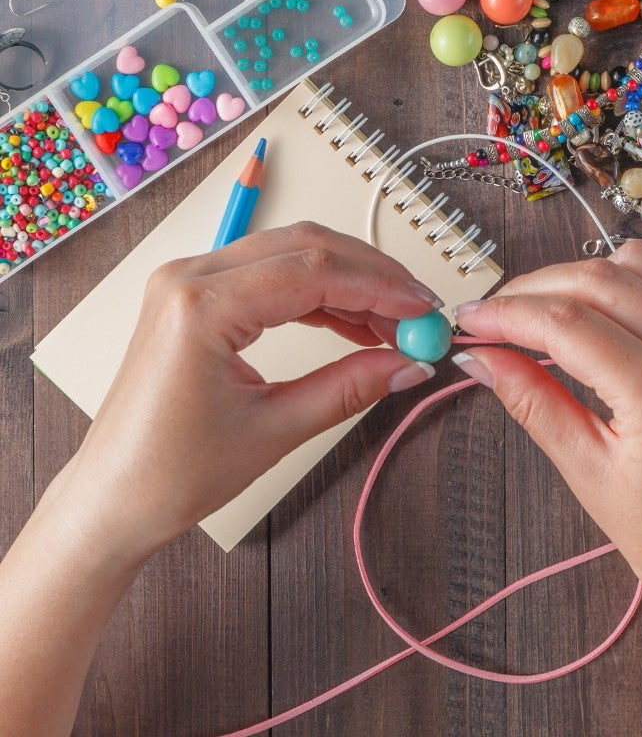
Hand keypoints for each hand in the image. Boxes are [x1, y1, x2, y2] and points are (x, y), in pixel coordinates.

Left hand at [53, 221, 442, 563]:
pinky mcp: (196, 295)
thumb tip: (411, 364)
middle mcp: (190, 276)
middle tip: (420, 310)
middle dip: (372, 275)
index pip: (313, 270)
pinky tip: (355, 322)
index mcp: (201, 305)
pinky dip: (320, 292)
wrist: (113, 498)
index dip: (380, 286)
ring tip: (395, 321)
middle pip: (306, 246)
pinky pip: (272, 274)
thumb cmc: (172, 472)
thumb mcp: (276, 430)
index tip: (425, 309)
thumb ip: (351, 387)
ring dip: (350, 280)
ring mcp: (190, 280)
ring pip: (292, 253)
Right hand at [452, 241, 641, 622]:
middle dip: (534, 289)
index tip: (471, 320)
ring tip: (550, 306)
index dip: (507, 314)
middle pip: (598, 281)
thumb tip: (481, 357)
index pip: (566, 324)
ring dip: (584, 271)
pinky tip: (617, 286)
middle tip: (496, 313)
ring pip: (641, 261)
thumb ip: (532, 403)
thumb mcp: (587, 473)